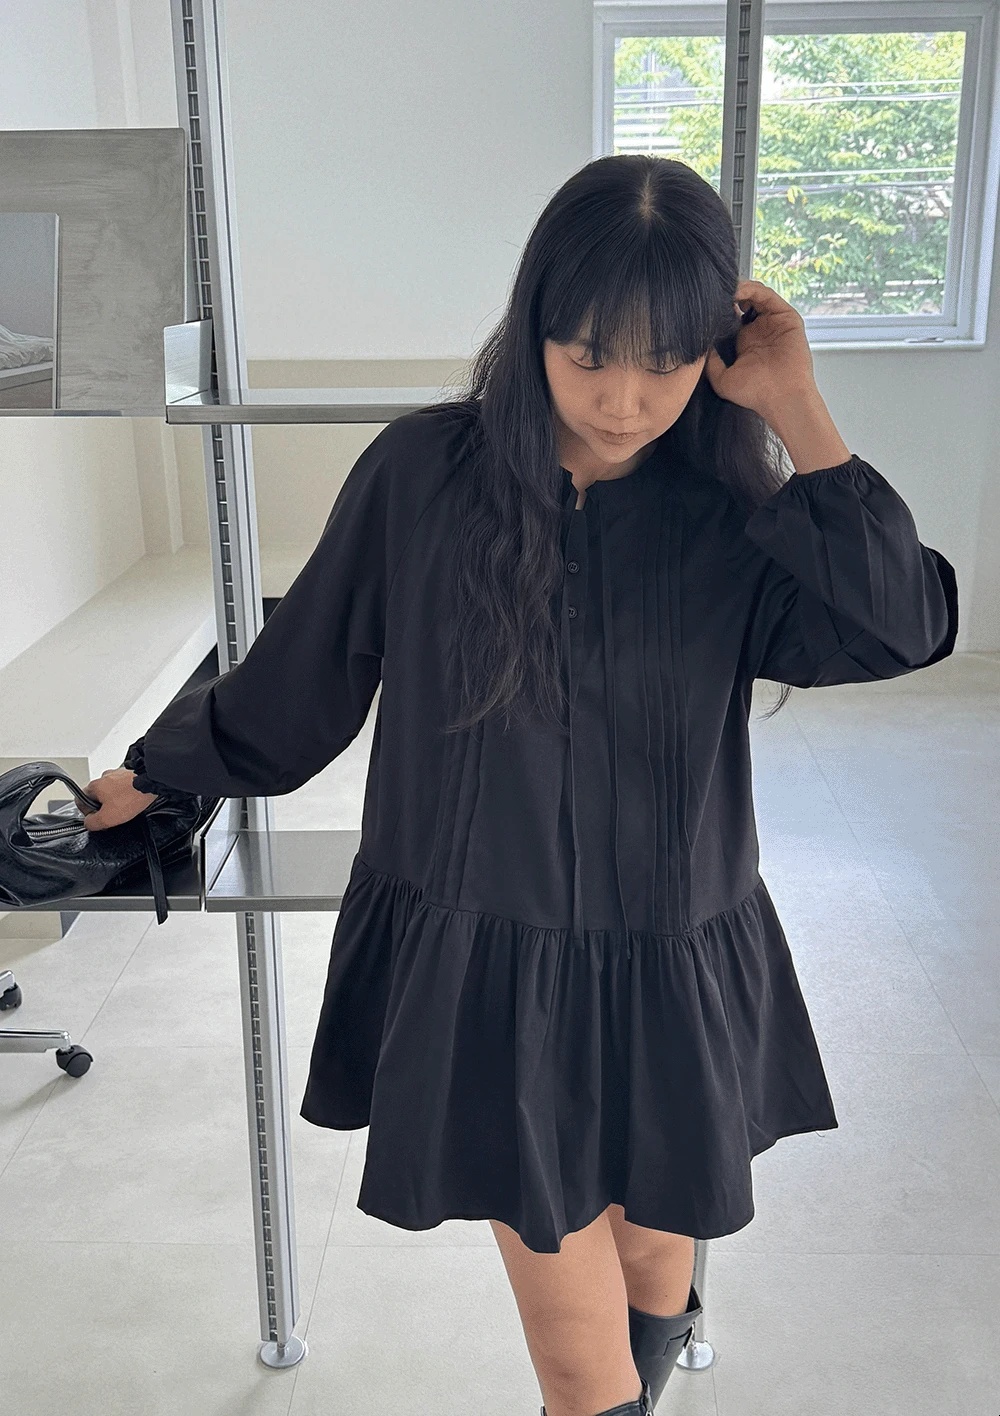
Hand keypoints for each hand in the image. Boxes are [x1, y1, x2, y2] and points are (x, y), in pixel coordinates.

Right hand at [81, 767, 158, 831]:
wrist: (151, 783)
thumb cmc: (131, 796)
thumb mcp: (107, 818)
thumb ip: (93, 823)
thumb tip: (88, 823)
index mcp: (94, 786)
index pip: (80, 801)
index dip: (87, 814)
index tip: (97, 819)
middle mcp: (104, 777)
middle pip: (97, 797)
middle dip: (104, 808)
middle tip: (114, 815)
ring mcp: (117, 774)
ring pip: (111, 791)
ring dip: (116, 801)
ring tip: (126, 807)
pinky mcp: (129, 774)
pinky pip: (123, 787)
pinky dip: (126, 794)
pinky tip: (133, 800)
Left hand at [704, 279, 817, 417]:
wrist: (781, 397)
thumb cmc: (755, 394)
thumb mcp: (722, 380)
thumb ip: (710, 363)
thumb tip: (700, 346)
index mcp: (745, 342)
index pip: (730, 316)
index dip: (718, 308)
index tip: (704, 305)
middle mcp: (759, 330)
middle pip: (743, 302)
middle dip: (728, 295)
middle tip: (713, 292)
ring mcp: (773, 323)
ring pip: (755, 296)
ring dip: (739, 289)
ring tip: (724, 288)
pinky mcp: (786, 318)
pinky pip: (768, 296)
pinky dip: (753, 289)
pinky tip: (739, 290)